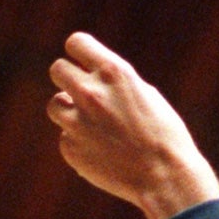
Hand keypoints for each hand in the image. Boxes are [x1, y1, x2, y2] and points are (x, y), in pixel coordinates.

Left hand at [48, 32, 218, 218]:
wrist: (164, 175)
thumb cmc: (162, 133)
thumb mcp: (144, 94)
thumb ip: (113, 82)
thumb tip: (87, 74)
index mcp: (113, 73)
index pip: (76, 43)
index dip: (78, 52)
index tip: (83, 62)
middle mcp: (90, 93)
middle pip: (57, 69)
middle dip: (68, 78)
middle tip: (84, 93)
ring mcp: (77, 121)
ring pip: (54, 104)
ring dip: (68, 110)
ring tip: (94, 123)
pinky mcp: (70, 147)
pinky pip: (65, 136)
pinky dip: (79, 141)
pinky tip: (102, 150)